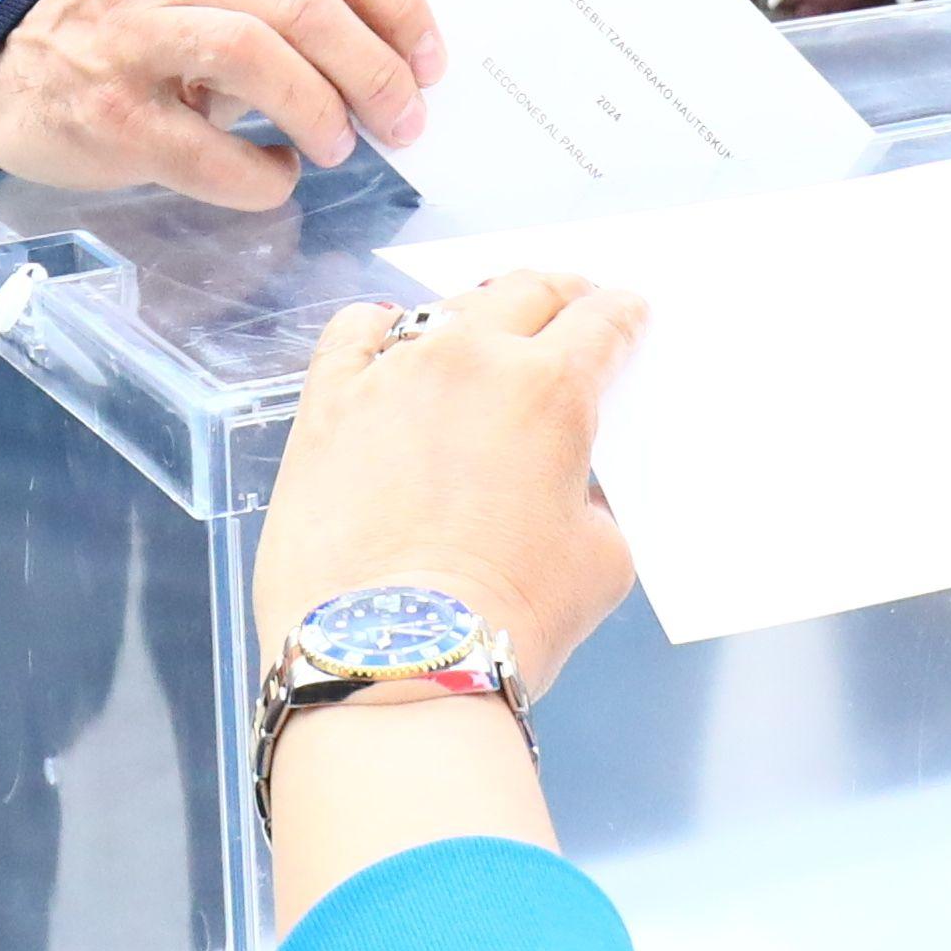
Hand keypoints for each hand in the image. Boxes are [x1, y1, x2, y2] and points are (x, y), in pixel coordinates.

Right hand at [0, 0, 444, 209]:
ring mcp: (133, 32)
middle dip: (375, 74)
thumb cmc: (137, 28)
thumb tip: (400, 58)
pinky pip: (206, 148)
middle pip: (307, 5)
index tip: (431, 62)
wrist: (11, 70)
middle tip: (403, 123)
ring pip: (256, 54)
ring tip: (338, 147)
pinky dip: (258, 173)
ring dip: (319, 112)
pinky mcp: (108, 110)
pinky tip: (273, 175)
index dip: (400, 6)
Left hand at [252, 264, 646, 689]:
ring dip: (477, 314)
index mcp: (550, 389)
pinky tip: (386, 338)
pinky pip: (352, 332)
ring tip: (483, 334)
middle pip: (526, 293)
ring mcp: (391, 374)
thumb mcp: (601, 560)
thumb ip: (594, 498)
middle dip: (559, 296)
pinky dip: (377, 328)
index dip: (621, 316)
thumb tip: (568, 485)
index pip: (601, 323)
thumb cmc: (507, 619)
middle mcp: (471, 361)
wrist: (393, 658)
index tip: (624, 316)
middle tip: (569, 307)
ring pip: (446, 309)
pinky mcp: (326, 403)